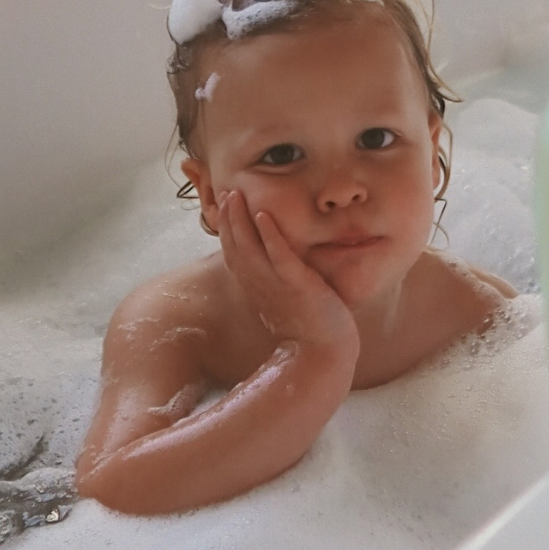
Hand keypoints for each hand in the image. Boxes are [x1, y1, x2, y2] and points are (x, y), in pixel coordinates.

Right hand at [217, 191, 358, 354]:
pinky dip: (270, 235)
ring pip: (250, 248)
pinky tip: (264, 215)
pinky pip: (279, 256)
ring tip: (235, 196)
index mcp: (257, 289)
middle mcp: (261, 286)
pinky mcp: (297, 285)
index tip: (223, 207)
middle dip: (228, 219)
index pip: (234, 255)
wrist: (325, 355)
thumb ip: (275, 285)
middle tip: (226, 194)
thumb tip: (273, 271)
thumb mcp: (284, 303)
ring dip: (240, 220)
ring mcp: (277, 285)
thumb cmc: (310, 331)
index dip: (226, 230)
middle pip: (235, 247)